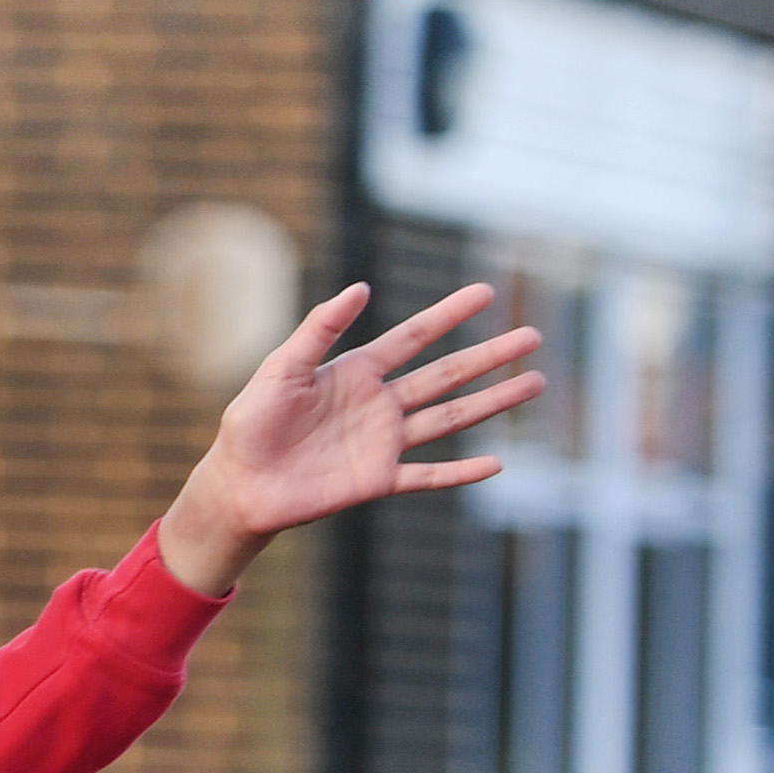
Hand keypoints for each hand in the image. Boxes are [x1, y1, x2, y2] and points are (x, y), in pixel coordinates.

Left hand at [157, 281, 543, 597]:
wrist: (238, 484)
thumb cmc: (251, 423)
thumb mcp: (281, 368)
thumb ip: (319, 330)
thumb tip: (360, 288)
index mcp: (356, 372)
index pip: (412, 337)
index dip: (448, 315)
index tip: (486, 293)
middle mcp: (379, 404)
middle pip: (446, 374)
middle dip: (490, 356)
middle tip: (533, 336)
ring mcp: (384, 443)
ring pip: (450, 418)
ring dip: (493, 403)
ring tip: (534, 383)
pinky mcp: (379, 481)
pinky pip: (428, 476)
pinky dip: (461, 473)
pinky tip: (496, 463)